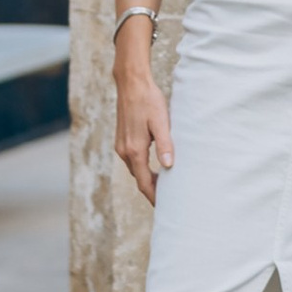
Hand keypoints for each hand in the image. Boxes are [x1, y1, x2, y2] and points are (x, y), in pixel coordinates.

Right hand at [115, 48, 175, 203]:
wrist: (131, 83)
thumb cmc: (149, 100)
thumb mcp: (161, 121)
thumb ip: (165, 144)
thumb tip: (169, 166)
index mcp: (135, 150)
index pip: (144, 182)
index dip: (154, 197)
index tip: (165, 208)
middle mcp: (125, 151)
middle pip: (139, 178)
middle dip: (152, 190)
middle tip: (169, 200)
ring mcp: (121, 145)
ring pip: (136, 169)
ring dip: (148, 179)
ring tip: (164, 186)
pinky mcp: (122, 139)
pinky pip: (133, 160)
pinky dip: (143, 168)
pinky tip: (155, 167)